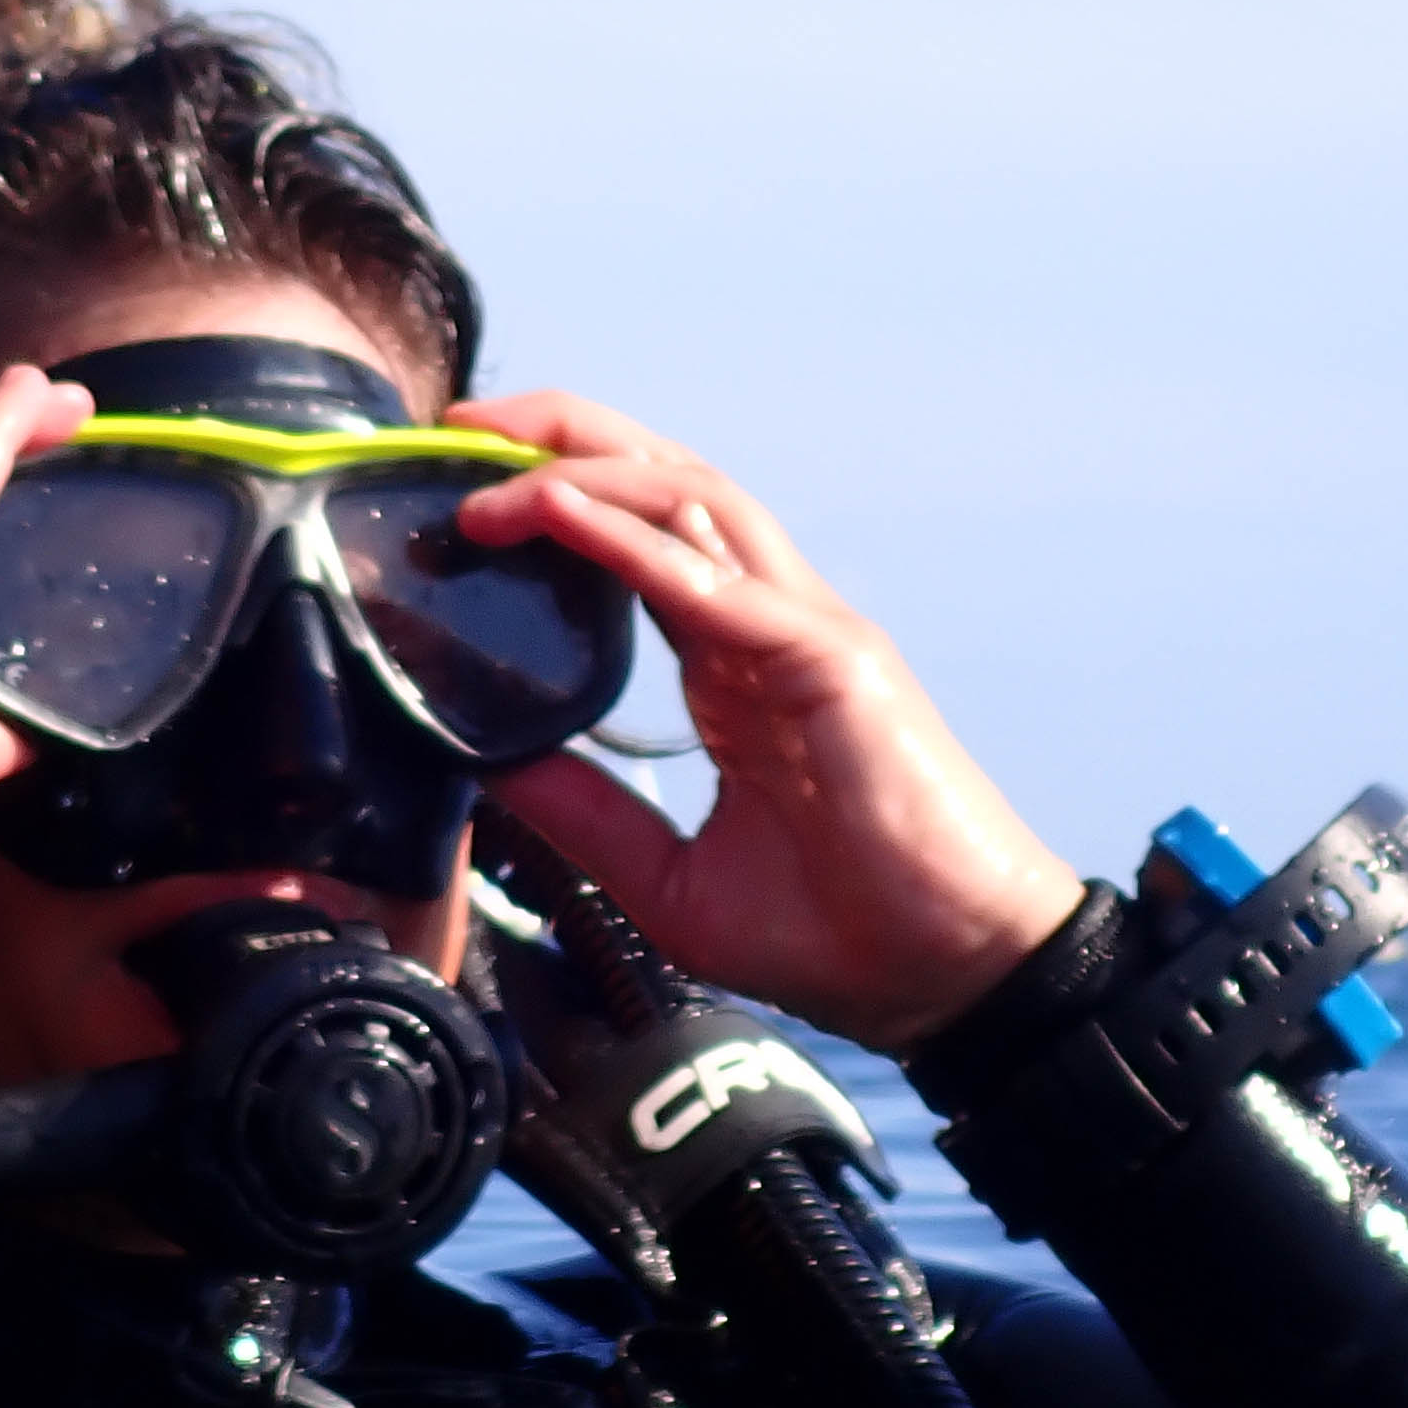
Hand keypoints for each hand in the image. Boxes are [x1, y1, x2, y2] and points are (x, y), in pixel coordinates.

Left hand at [450, 391, 1082, 1051]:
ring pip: (692, 498)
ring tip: (484, 460)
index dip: (555, 498)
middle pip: (665, 484)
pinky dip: (628, 536)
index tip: (462, 492)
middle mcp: (770, 624)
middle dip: (560, 437)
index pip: (643, 540)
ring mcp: (805, 630)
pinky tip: (553, 511)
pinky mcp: (830, 658)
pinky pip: (714, 577)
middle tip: (458, 429)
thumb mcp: (671, 881)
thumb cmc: (841, 935)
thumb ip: (590, 814)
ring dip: (582, 467)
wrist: (950, 979)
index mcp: (737, 663)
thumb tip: (492, 768)